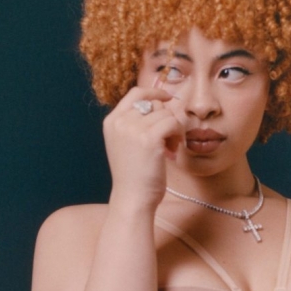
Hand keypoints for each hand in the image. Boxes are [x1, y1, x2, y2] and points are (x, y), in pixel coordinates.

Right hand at [103, 87, 183, 212]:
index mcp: (112, 121)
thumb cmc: (134, 174)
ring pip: (167, 114)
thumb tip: (163, 102)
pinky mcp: (149, 138)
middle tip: (168, 140)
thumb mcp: (126, 143)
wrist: (132, 198)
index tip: (168, 98)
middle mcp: (120, 121)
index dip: (155, 92)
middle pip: (155, 103)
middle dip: (166, 118)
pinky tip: (172, 150)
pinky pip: (173, 123)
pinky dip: (178, 135)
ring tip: (169, 148)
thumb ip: (136, 122)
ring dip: (174, 130)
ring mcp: (133, 129)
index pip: (136, 93)